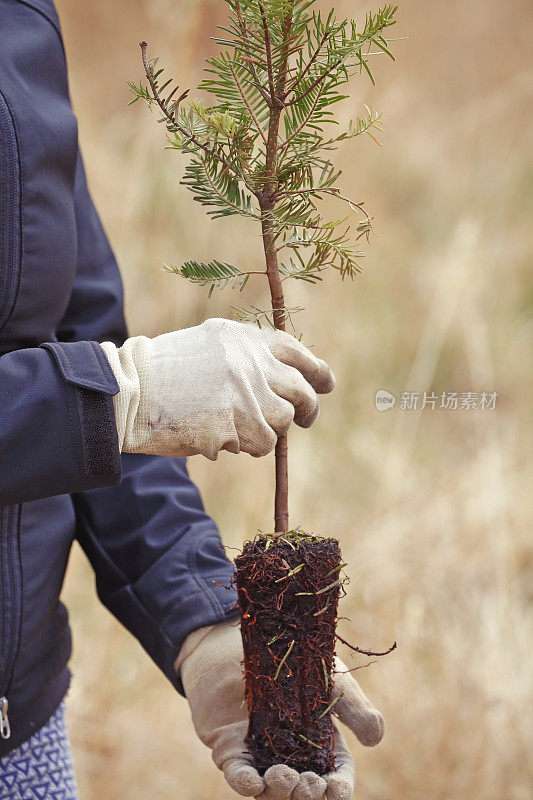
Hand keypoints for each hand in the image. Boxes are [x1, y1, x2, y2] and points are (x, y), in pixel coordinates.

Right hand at [101, 318, 334, 459]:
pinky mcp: (234, 425)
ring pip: (282, 422)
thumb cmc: (165, 371)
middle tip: (305, 420)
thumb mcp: (211, 344)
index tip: (327, 384)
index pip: (296, 352)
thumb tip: (287, 379)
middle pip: (300, 392)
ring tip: (238, 428)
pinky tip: (220, 437)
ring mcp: (244, 395)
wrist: (129, 391)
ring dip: (268, 431)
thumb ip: (249, 355)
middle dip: (307, 409)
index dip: (317, 370)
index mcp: (245, 339)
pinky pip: (260, 445)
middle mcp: (251, 363)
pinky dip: (247, 447)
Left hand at [177, 621, 383, 799]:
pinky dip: (244, 783)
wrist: (260, 631)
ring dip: (278, 792)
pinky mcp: (231, 745)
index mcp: (323, 743)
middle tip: (307, 782)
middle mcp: (293, 754)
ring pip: (270, 789)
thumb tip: (375, 739)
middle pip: (302, 791)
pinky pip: (237, 773)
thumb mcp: (334, 680)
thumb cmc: (303, 656)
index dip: (337, 790)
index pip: (334, 779)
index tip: (336, 792)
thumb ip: (355, 708)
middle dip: (307, 794)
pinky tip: (253, 782)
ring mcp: (261, 752)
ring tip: (283, 776)